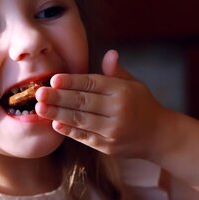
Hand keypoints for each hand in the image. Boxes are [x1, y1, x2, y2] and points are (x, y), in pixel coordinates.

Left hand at [35, 49, 167, 158]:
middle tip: (39, 93)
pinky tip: (54, 124)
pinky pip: (85, 138)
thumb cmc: (142, 105)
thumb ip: (116, 72)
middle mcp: (118, 110)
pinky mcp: (109, 146)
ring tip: (40, 108)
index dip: (72, 81)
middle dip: (58, 97)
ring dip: (58, 114)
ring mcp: (113, 130)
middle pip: (83, 102)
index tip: (53, 79)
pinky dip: (69, 131)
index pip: (93, 83)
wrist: (160, 136)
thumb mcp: (133, 84)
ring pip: (81, 120)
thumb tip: (109, 53)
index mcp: (123, 91)